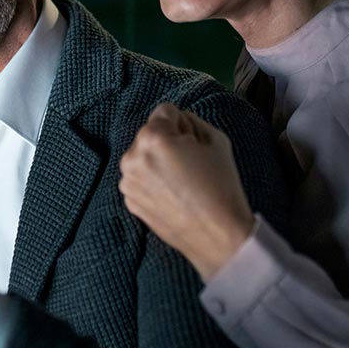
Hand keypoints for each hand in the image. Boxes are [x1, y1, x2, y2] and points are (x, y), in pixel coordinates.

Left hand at [119, 103, 255, 280]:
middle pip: (151, 134)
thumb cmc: (221, 187)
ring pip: (143, 157)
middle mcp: (132, 158)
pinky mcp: (129, 201)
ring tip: (182, 182)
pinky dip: (153, 182)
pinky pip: (140, 179)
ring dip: (157, 162)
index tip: (194, 143)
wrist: (217, 236)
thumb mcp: (216, 140)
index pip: (165, 111)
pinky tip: (173, 196)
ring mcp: (128, 182)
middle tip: (191, 165)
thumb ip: (192, 121)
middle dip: (167, 143)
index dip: (183, 125)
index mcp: (152, 138)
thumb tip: (180, 121)